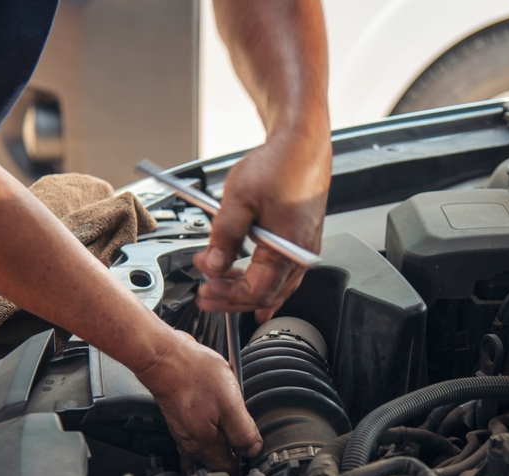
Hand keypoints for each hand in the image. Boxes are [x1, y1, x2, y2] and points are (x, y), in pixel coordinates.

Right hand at [137, 331, 261, 475]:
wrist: (164, 356)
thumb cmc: (194, 374)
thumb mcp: (230, 403)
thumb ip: (243, 431)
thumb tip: (254, 450)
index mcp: (205, 445)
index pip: (228, 471)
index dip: (244, 470)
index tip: (255, 466)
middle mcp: (191, 444)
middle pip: (215, 464)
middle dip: (232, 462)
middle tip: (249, 452)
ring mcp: (183, 432)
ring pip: (206, 450)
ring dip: (222, 448)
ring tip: (236, 438)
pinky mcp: (180, 419)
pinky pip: (199, 435)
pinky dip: (211, 433)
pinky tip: (219, 421)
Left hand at [194, 126, 330, 321]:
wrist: (302, 144)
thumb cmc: (280, 165)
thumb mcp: (239, 198)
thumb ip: (224, 236)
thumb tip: (213, 266)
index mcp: (287, 248)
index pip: (256, 290)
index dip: (227, 295)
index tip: (205, 291)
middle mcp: (301, 255)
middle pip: (267, 295)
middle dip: (233, 298)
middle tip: (207, 295)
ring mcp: (304, 250)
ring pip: (276, 287)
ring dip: (247, 291)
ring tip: (222, 287)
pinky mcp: (302, 242)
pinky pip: (284, 274)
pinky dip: (265, 283)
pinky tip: (253, 287)